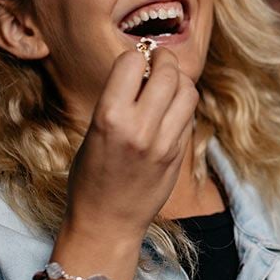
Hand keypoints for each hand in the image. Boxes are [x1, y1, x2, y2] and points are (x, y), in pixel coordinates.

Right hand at [63, 47, 197, 245]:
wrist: (106, 223)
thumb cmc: (90, 176)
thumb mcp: (94, 131)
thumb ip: (119, 99)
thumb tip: (143, 66)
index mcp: (109, 117)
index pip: (132, 62)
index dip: (134, 57)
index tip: (134, 62)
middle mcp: (140, 128)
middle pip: (168, 71)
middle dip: (164, 59)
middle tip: (158, 61)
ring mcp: (164, 143)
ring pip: (188, 90)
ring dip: (179, 80)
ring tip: (168, 84)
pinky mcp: (178, 155)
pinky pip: (189, 115)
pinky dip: (183, 104)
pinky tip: (170, 109)